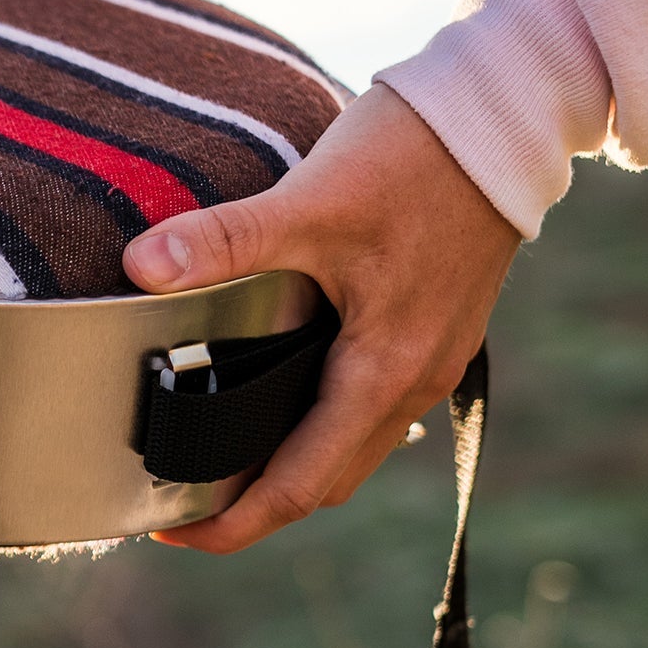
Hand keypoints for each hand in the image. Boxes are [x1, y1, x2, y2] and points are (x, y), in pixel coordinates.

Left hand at [121, 82, 517, 553]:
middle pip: (326, 481)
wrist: (505, 114)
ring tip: (218, 452)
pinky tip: (278, 388)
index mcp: (384, 373)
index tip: (170, 532)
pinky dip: (321, 420)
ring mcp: (431, 357)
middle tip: (178, 499)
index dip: (232, 522)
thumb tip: (141, 267)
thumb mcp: (311, 198)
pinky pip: (370, 405)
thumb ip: (225, 239)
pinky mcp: (434, 328)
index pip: (300, 486)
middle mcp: (414, 381)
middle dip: (253, 503)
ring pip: (351, 445)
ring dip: (290, 463)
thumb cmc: (416, 157)